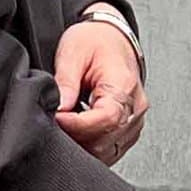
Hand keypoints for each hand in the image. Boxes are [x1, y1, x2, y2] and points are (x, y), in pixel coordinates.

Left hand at [52, 6, 146, 165]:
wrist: (112, 39)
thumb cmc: (96, 42)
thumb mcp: (73, 52)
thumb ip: (66, 82)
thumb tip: (59, 108)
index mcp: (123, 85)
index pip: (105, 119)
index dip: (77, 126)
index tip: (57, 119)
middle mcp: (134, 107)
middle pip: (104, 140)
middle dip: (76, 137)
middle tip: (56, 124)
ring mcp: (133, 122)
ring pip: (106, 152)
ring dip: (82, 145)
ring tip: (67, 127)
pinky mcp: (128, 131)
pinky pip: (109, 151)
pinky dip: (90, 147)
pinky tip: (79, 133)